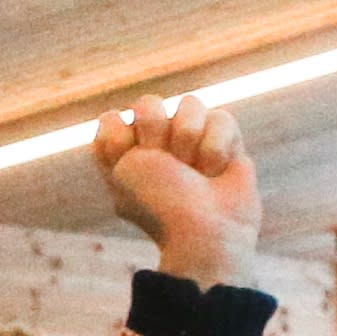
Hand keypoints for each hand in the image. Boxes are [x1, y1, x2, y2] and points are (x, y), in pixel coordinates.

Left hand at [90, 95, 258, 285]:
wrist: (204, 231)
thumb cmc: (160, 204)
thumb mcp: (123, 170)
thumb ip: (115, 134)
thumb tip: (129, 117)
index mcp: (122, 158)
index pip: (110, 120)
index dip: (121, 141)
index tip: (132, 168)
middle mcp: (155, 146)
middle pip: (149, 104)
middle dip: (156, 134)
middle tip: (167, 166)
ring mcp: (191, 141)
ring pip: (189, 104)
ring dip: (189, 139)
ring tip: (195, 171)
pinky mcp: (226, 141)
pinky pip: (220, 118)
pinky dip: (217, 147)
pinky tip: (216, 171)